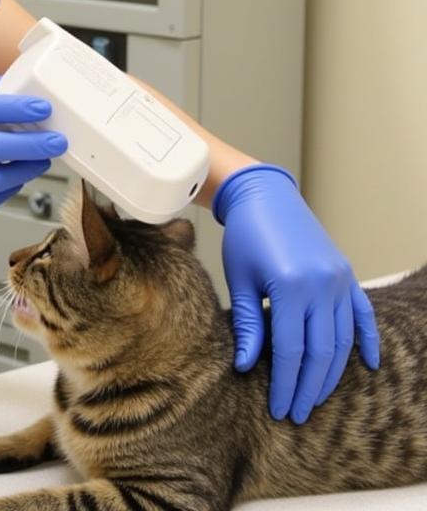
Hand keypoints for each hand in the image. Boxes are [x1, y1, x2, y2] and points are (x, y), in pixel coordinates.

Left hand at [214, 164, 379, 423]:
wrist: (264, 197)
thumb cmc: (245, 236)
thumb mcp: (240, 279)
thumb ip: (248, 323)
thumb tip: (246, 367)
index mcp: (291, 286)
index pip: (292, 350)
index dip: (286, 383)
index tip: (279, 409)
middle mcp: (323, 285)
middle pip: (320, 352)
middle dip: (308, 387)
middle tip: (296, 413)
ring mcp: (340, 280)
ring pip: (342, 339)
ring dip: (331, 373)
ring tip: (315, 398)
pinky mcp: (346, 274)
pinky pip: (363, 314)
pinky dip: (368, 340)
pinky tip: (370, 365)